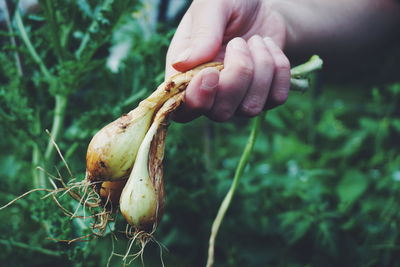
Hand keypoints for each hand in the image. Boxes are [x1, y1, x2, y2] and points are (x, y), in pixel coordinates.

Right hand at [166, 0, 290, 121]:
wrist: (261, 5)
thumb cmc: (230, 3)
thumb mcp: (213, 5)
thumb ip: (201, 33)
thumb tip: (182, 64)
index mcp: (186, 75)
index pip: (184, 110)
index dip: (198, 99)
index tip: (212, 71)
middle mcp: (210, 93)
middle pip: (220, 113)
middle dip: (237, 77)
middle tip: (238, 42)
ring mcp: (238, 99)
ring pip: (251, 108)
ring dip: (261, 69)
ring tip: (256, 40)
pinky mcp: (265, 96)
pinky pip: (276, 98)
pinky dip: (279, 70)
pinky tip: (270, 49)